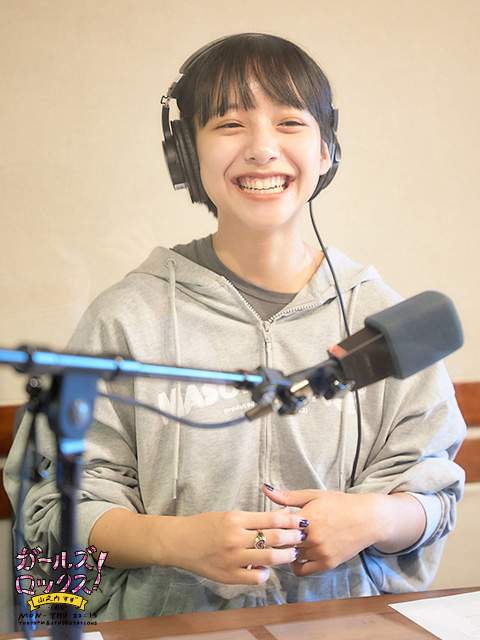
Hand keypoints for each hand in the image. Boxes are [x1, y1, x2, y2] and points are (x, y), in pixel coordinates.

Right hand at [157, 507, 307, 584]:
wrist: (181, 541)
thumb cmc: (206, 525)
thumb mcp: (231, 515)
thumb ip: (257, 517)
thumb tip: (284, 514)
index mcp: (236, 519)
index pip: (271, 519)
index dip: (290, 521)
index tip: (302, 521)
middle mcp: (235, 538)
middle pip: (273, 538)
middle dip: (293, 538)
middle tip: (303, 537)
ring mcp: (232, 558)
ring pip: (268, 559)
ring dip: (285, 556)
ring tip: (293, 554)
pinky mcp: (228, 575)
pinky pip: (255, 577)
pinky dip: (265, 573)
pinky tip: (266, 568)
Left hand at [262, 484, 382, 576]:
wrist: (366, 519)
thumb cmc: (338, 504)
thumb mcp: (312, 495)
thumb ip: (287, 496)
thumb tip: (265, 488)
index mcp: (306, 518)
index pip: (277, 527)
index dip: (271, 526)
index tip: (269, 524)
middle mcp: (312, 537)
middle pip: (282, 544)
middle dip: (277, 540)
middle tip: (274, 536)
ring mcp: (320, 552)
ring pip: (291, 556)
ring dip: (287, 551)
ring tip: (289, 542)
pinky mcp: (327, 564)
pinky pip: (302, 570)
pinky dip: (296, 564)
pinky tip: (297, 554)